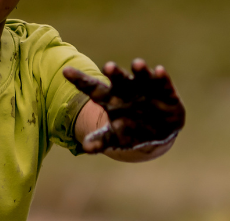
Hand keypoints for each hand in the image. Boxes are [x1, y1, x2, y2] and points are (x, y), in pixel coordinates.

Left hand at [62, 58, 185, 152]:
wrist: (157, 132)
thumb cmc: (130, 131)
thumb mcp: (115, 138)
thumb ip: (101, 140)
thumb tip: (86, 148)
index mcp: (110, 98)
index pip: (92, 88)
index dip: (79, 80)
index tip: (66, 71)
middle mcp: (126, 88)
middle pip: (118, 79)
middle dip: (114, 73)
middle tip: (108, 67)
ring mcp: (145, 87)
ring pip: (140, 75)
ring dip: (140, 70)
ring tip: (137, 64)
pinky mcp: (164, 90)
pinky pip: (162, 82)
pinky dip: (161, 77)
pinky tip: (159, 71)